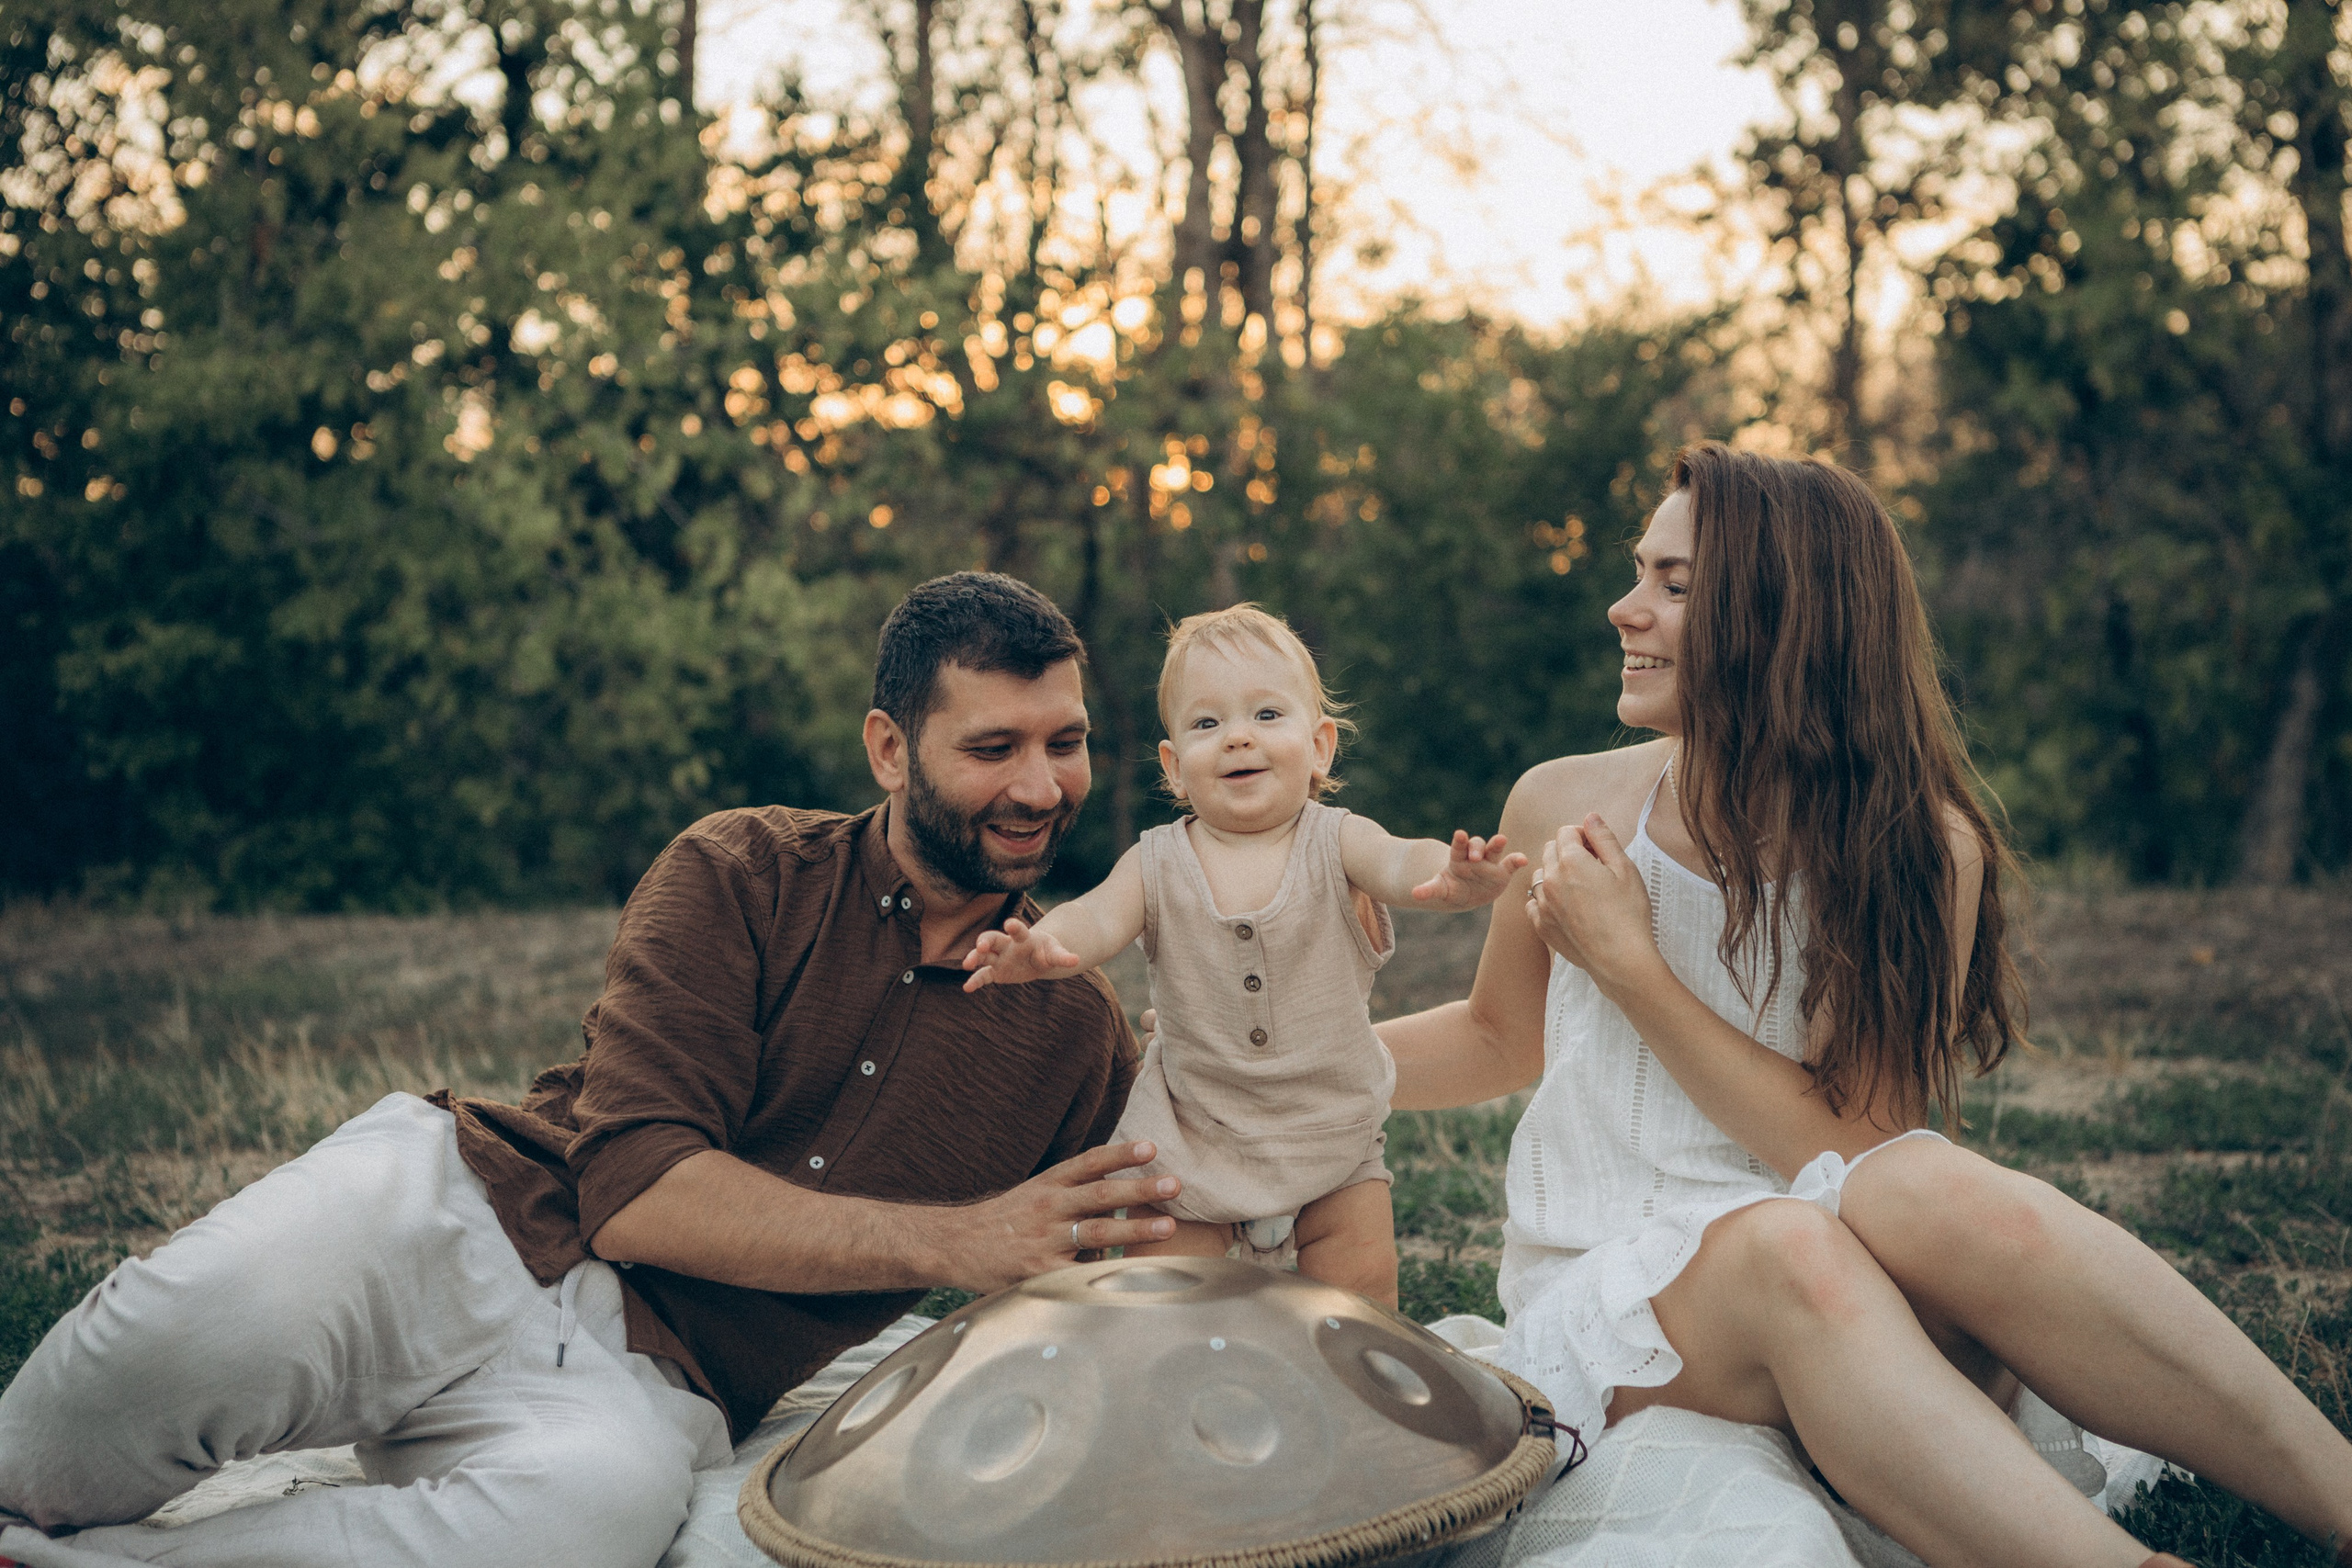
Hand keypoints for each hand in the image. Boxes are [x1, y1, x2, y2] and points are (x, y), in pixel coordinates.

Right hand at [942, 1141, 1180, 1292]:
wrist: (954, 1245)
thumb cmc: (1005, 1220)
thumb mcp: (1035, 1194)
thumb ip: (1074, 1196)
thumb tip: (1122, 1204)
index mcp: (1049, 1183)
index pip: (1089, 1162)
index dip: (1121, 1154)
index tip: (1152, 1147)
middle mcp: (1049, 1206)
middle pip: (1100, 1194)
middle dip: (1140, 1189)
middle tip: (1175, 1184)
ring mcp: (1045, 1239)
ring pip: (1097, 1232)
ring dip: (1136, 1229)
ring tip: (1168, 1226)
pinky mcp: (1040, 1271)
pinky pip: (1080, 1272)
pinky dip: (1108, 1273)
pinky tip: (1136, 1276)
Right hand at [962, 917, 1083, 991]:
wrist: (1038, 957)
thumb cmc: (1047, 951)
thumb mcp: (1055, 953)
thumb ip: (1063, 957)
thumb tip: (1076, 960)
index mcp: (1024, 937)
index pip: (1019, 930)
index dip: (1015, 926)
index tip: (1010, 924)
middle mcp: (1008, 945)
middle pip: (993, 938)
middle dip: (985, 940)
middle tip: (980, 945)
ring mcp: (999, 957)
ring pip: (984, 955)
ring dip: (975, 958)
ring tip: (967, 964)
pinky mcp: (995, 971)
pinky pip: (983, 975)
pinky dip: (975, 981)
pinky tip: (967, 988)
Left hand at [1410, 830, 1529, 909]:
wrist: (1466, 895)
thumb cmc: (1452, 888)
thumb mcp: (1440, 889)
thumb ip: (1429, 889)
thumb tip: (1414, 894)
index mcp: (1458, 859)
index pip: (1458, 847)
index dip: (1459, 841)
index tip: (1460, 834)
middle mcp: (1474, 857)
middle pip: (1476, 844)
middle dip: (1475, 846)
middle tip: (1475, 855)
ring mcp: (1489, 863)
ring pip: (1493, 849)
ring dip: (1496, 844)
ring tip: (1500, 839)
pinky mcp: (1503, 872)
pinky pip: (1511, 864)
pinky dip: (1517, 860)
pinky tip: (1523, 860)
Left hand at [1525, 815, 1663, 995]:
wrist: (1620, 958)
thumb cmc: (1628, 912)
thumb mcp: (1624, 869)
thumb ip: (1604, 838)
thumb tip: (1590, 817)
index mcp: (1571, 862)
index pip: (1566, 832)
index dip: (1584, 835)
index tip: (1598, 849)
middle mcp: (1550, 880)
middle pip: (1550, 850)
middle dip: (1568, 851)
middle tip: (1592, 867)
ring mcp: (1543, 904)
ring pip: (1540, 875)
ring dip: (1555, 874)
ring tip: (1580, 888)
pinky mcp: (1541, 925)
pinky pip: (1534, 902)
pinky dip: (1546, 899)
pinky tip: (1566, 907)